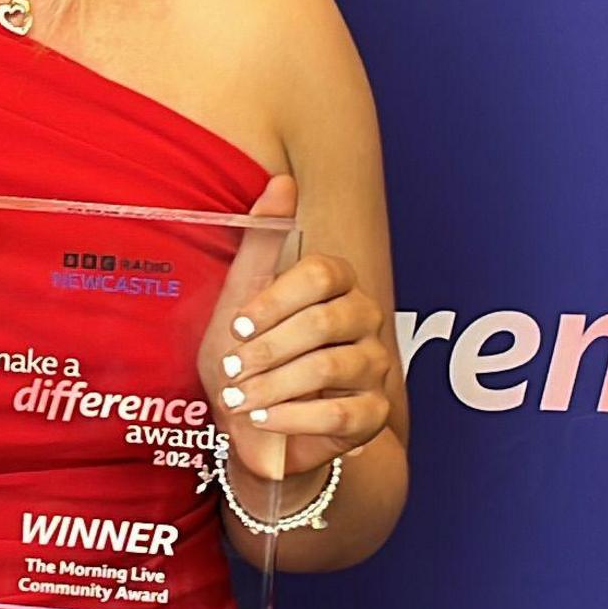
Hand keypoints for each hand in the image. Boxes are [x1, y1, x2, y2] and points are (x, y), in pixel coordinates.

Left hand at [206, 173, 398, 491]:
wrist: (254, 428)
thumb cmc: (248, 359)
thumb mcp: (241, 298)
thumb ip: (261, 242)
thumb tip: (282, 180)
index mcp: (337, 286)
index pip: (321, 273)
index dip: (276, 298)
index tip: (238, 324)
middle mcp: (365, 320)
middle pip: (326, 321)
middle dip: (270, 348)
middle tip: (232, 370)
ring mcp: (374, 367)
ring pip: (332, 367)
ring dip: (275, 385)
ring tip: (241, 399)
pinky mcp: (373, 414)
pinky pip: (340, 413)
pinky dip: (293, 417)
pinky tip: (263, 419)